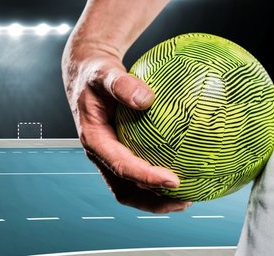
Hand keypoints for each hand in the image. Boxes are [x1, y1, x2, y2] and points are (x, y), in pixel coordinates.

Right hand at [62, 40, 191, 212]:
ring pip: (131, 188)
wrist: (86, 72)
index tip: (174, 180)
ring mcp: (110, 155)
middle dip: (153, 201)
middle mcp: (101, 154)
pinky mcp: (120, 151)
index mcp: (94, 140)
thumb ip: (120, 84)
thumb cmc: (95, 72)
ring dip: (156, 198)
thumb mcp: (103, 73)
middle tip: (185, 200)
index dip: (146, 178)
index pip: (121, 167)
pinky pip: (138, 172)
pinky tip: (183, 172)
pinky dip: (157, 180)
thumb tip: (146, 98)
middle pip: (125, 189)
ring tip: (187, 198)